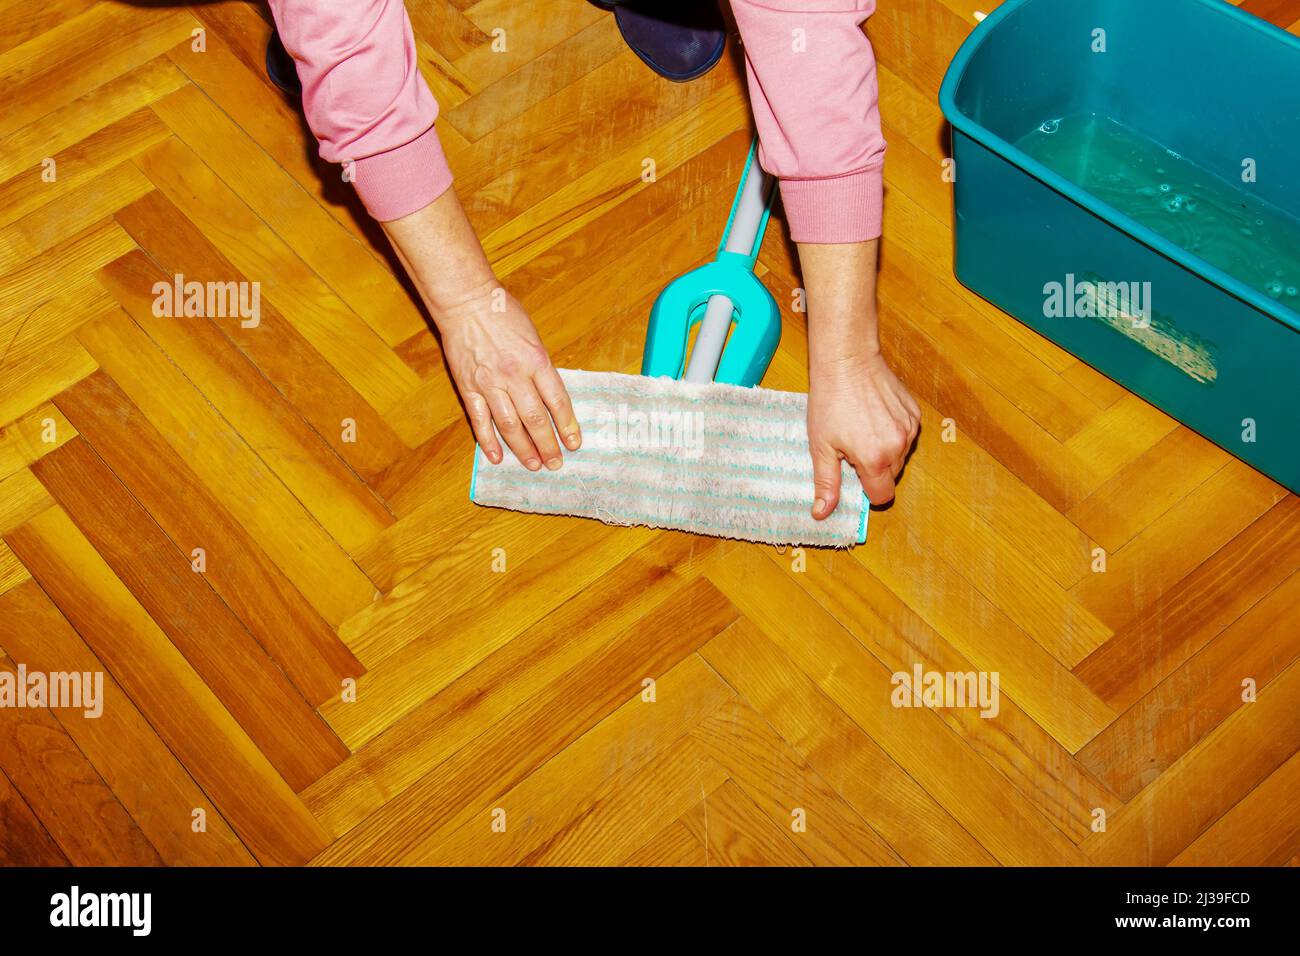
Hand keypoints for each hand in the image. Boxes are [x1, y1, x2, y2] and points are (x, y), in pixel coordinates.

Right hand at [437, 280, 580, 469]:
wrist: (466, 302)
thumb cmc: (503, 313)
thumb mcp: (534, 337)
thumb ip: (541, 367)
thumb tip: (550, 397)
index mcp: (536, 360)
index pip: (557, 401)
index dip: (568, 425)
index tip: (574, 443)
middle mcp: (515, 375)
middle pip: (536, 419)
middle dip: (547, 445)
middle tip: (556, 463)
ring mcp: (490, 384)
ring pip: (510, 425)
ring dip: (523, 449)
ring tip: (534, 465)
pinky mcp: (469, 387)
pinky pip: (480, 420)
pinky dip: (488, 441)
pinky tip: (497, 457)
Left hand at [807, 350, 919, 514]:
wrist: (847, 361)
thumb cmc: (830, 401)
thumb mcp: (821, 446)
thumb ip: (827, 482)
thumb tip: (823, 513)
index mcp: (875, 460)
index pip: (883, 496)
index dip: (867, 491)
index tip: (854, 475)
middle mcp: (898, 446)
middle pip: (892, 476)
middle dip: (874, 469)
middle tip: (852, 448)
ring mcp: (909, 428)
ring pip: (900, 456)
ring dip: (884, 451)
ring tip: (862, 429)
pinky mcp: (914, 412)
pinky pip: (906, 435)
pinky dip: (893, 433)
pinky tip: (874, 417)